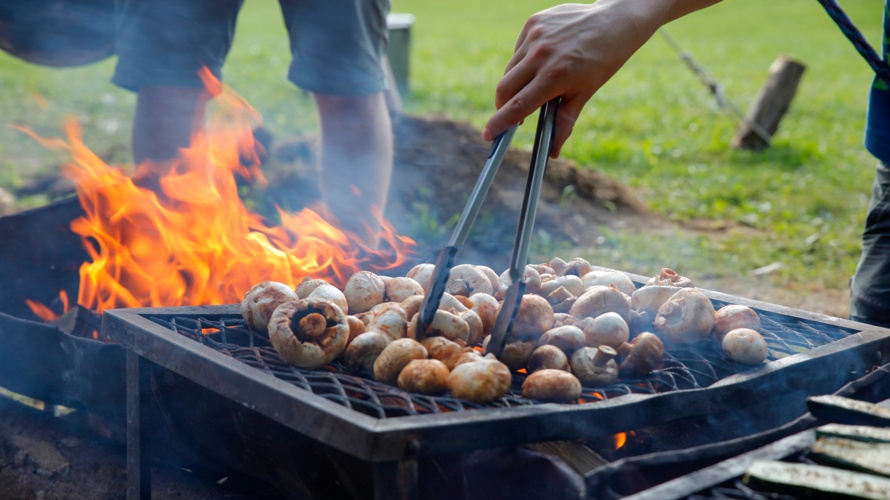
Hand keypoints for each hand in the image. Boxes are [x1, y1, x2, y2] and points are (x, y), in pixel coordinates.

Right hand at [483, 0, 717, 156]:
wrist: (615, 22)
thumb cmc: (603, 60)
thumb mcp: (585, 93)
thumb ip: (564, 122)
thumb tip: (553, 152)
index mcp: (555, 76)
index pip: (518, 106)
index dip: (500, 123)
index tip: (489, 135)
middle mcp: (541, 54)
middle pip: (505, 88)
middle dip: (504, 106)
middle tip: (512, 115)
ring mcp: (535, 35)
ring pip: (510, 69)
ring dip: (516, 83)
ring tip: (536, 83)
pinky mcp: (533, 22)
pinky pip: (518, 50)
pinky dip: (524, 61)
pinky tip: (542, 59)